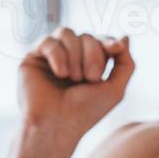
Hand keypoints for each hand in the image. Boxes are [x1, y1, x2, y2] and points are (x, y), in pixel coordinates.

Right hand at [18, 27, 135, 141]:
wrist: (57, 125)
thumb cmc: (85, 112)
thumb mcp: (115, 89)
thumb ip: (126, 63)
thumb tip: (125, 37)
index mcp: (87, 65)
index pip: (99, 40)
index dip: (107, 41)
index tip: (115, 49)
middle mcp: (69, 59)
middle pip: (86, 35)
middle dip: (93, 55)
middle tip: (91, 78)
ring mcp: (50, 58)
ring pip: (66, 33)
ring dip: (75, 55)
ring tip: (73, 78)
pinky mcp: (32, 59)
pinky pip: (47, 41)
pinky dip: (58, 55)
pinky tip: (60, 74)